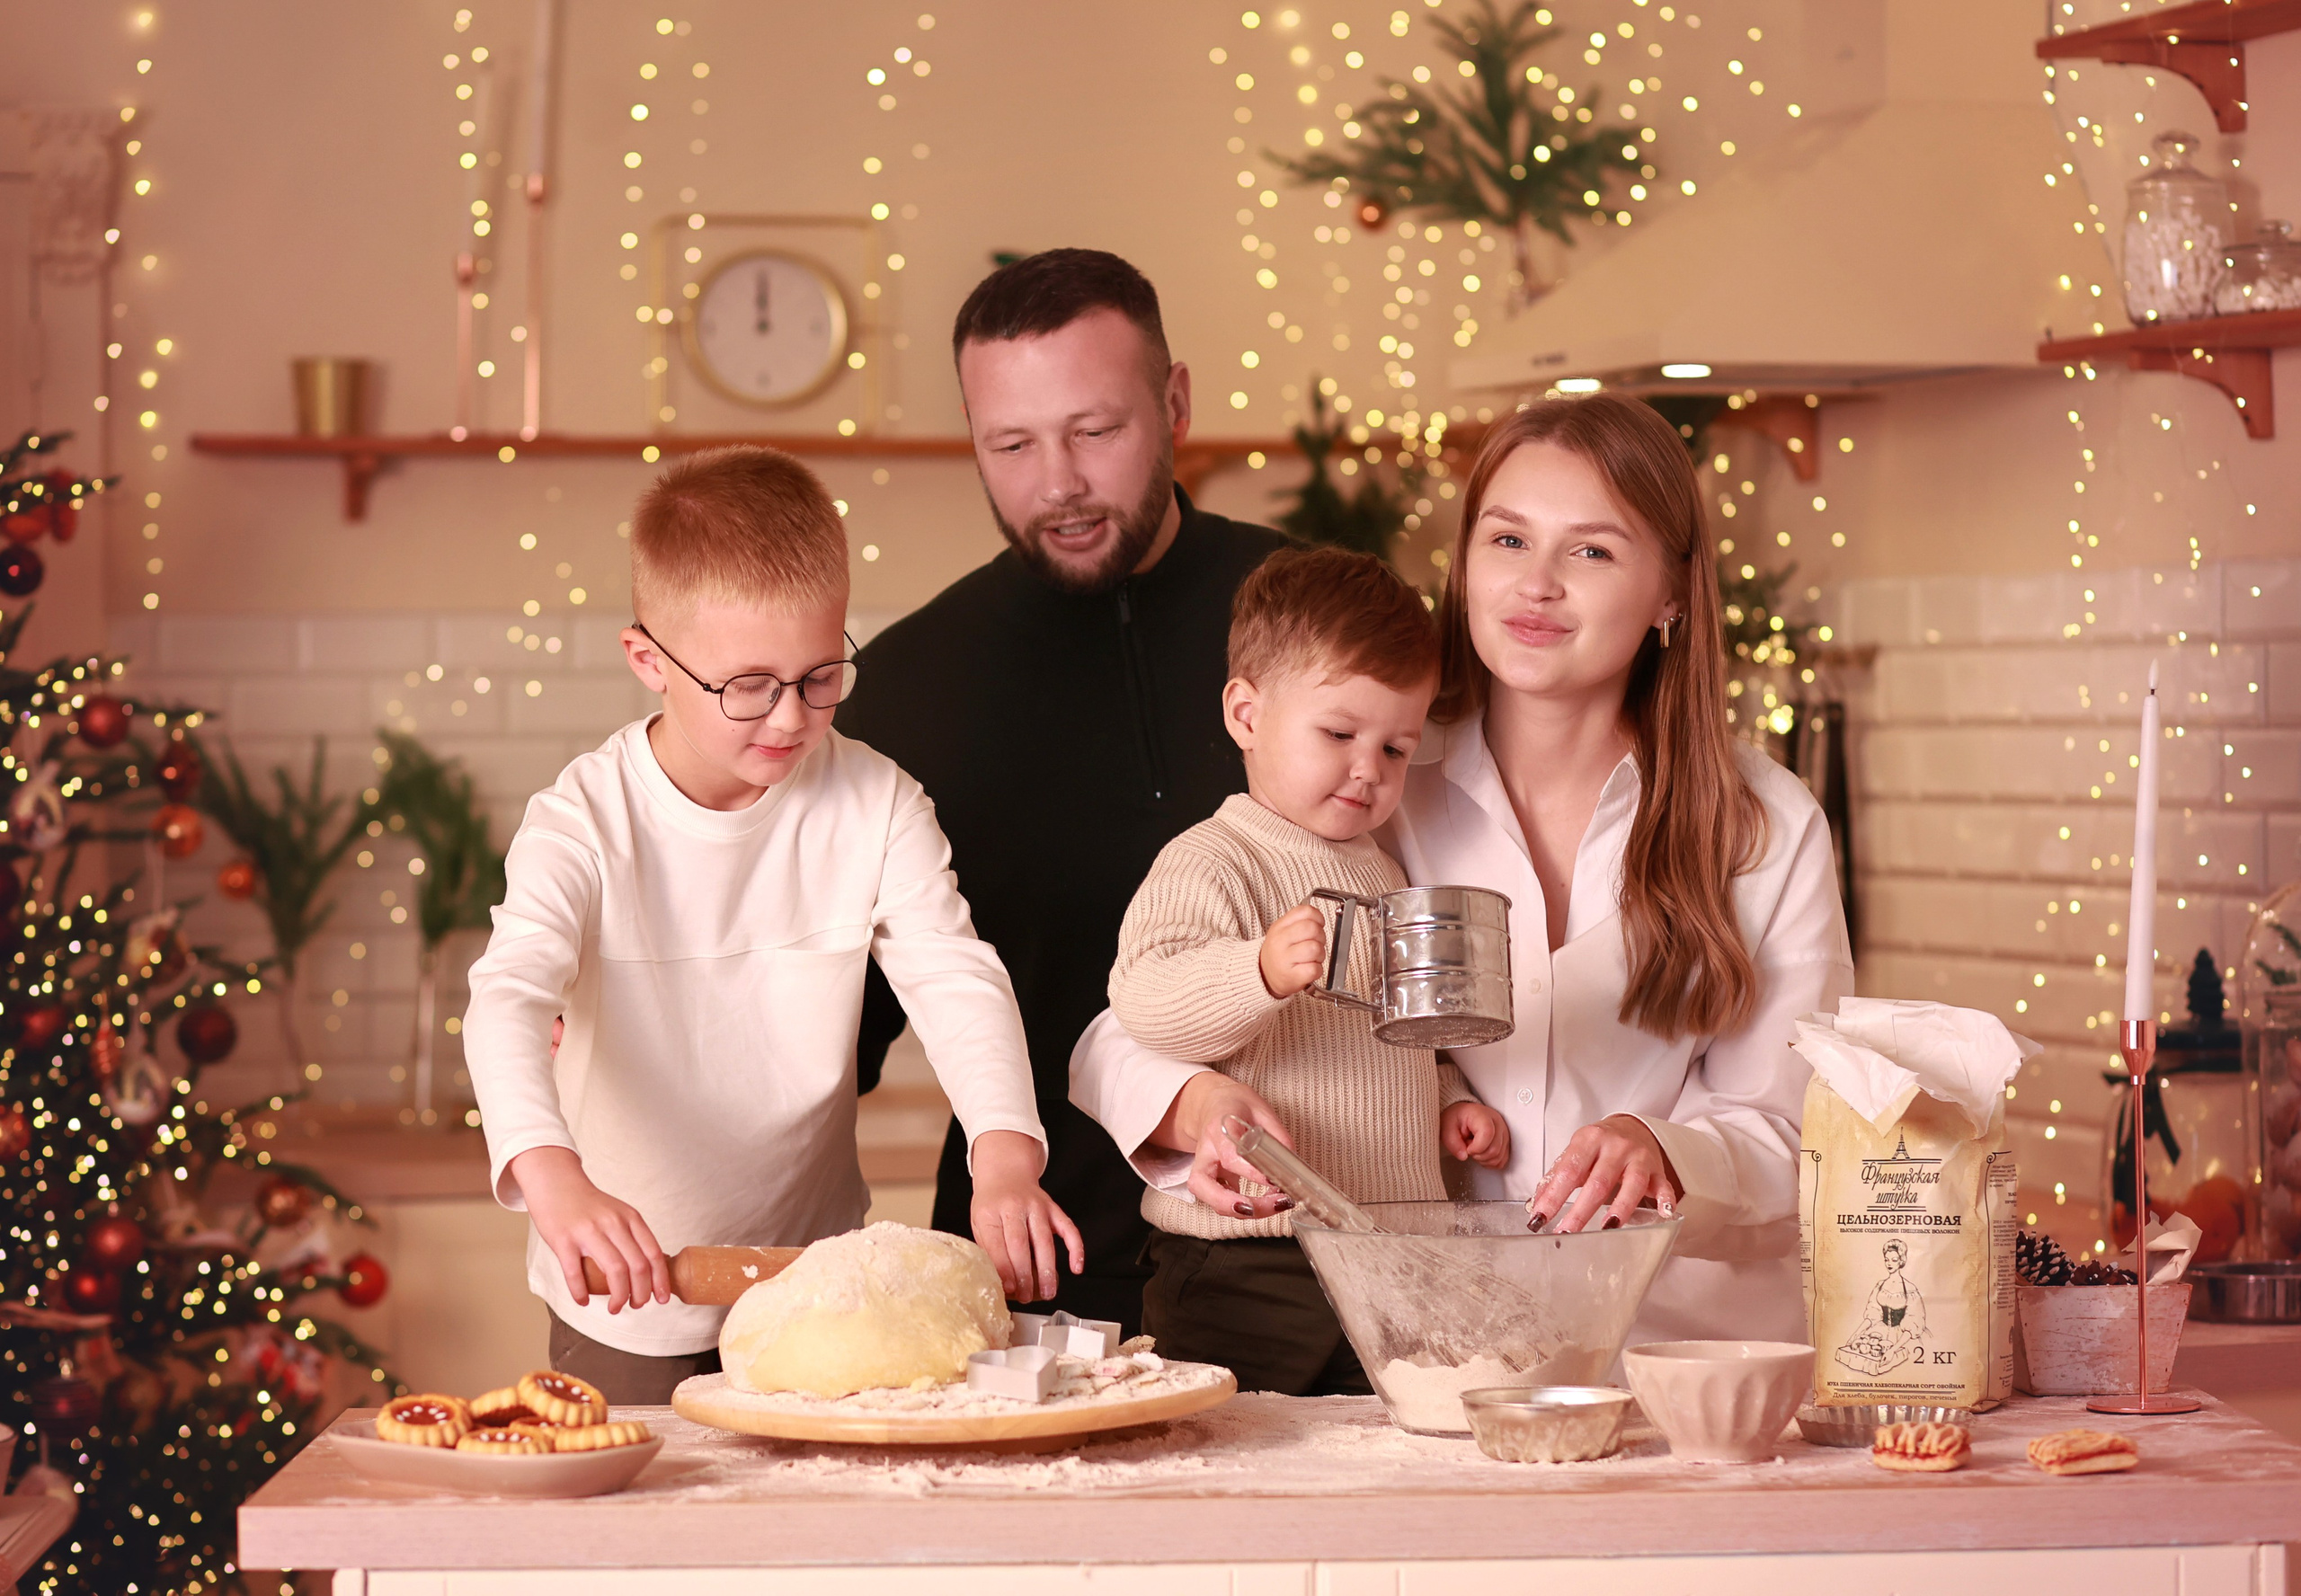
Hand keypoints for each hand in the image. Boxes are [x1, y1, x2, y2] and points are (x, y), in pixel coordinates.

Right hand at [510, 1145, 669, 1313]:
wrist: (556, 1183)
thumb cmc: (589, 1205)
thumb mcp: (618, 1212)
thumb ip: (632, 1235)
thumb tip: (649, 1270)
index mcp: (630, 1218)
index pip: (653, 1253)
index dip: (660, 1280)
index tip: (663, 1298)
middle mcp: (613, 1223)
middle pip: (637, 1267)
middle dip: (641, 1294)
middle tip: (637, 1306)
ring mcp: (588, 1231)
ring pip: (615, 1271)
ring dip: (618, 1297)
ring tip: (615, 1308)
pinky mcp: (564, 1240)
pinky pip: (575, 1273)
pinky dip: (581, 1292)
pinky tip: (583, 1301)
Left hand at [969, 1129, 1085, 1303]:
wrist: (1005, 1173)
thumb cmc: (991, 1204)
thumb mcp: (980, 1223)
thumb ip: (989, 1249)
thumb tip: (1000, 1283)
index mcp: (990, 1213)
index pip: (997, 1245)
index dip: (1004, 1270)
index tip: (1009, 1289)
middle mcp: (1014, 1207)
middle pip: (1021, 1244)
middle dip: (1025, 1274)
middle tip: (1027, 1296)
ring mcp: (1037, 1206)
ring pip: (1044, 1240)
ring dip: (1048, 1269)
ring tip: (1048, 1291)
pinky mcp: (1053, 1208)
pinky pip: (1068, 1228)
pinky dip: (1075, 1248)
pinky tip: (1076, 1267)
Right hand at [1155, 1071, 1297, 1220]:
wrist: (1214, 1103)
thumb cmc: (1237, 1106)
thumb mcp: (1261, 1110)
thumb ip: (1277, 1136)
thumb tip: (1293, 1165)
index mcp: (1218, 1128)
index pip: (1229, 1156)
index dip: (1251, 1173)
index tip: (1274, 1182)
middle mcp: (1204, 1150)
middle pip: (1204, 1185)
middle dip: (1237, 1204)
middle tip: (1273, 1204)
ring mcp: (1202, 1167)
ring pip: (1208, 1198)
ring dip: (1242, 1211)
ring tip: (1274, 1205)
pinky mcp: (1208, 1180)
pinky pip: (1217, 1201)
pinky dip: (1240, 1209)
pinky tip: (1263, 1205)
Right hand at [1258, 903, 1326, 998]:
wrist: (1264, 976)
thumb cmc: (1279, 952)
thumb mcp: (1282, 931)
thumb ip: (1299, 921)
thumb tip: (1318, 918)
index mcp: (1279, 927)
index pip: (1304, 911)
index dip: (1318, 917)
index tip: (1318, 925)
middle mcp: (1280, 941)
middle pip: (1312, 929)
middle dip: (1321, 936)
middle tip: (1315, 943)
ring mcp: (1285, 960)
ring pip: (1315, 949)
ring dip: (1320, 954)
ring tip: (1312, 958)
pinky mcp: (1293, 976)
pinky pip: (1315, 969)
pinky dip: (1317, 970)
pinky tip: (1309, 968)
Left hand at [1440, 1101, 1510, 1169]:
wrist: (1463, 1115)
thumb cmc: (1456, 1118)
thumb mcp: (1447, 1128)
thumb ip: (1453, 1143)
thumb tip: (1463, 1156)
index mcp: (1482, 1115)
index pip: (1487, 1134)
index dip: (1476, 1147)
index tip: (1467, 1147)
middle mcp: (1497, 1123)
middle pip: (1494, 1149)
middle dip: (1478, 1155)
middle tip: (1468, 1147)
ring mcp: (1504, 1133)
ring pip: (1499, 1157)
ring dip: (1483, 1159)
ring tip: (1475, 1148)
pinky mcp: (1506, 1142)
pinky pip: (1502, 1160)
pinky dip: (1490, 1162)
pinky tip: (1482, 1154)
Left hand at [1524, 1115, 1678, 1234]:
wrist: (1632, 1127)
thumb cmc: (1599, 1146)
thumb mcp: (1575, 1153)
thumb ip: (1556, 1177)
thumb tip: (1536, 1206)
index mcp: (1589, 1139)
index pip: (1568, 1171)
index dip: (1553, 1196)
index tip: (1539, 1219)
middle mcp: (1616, 1146)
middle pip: (1598, 1181)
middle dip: (1581, 1210)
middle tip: (1566, 1233)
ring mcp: (1639, 1158)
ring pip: (1633, 1183)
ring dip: (1621, 1207)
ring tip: (1608, 1228)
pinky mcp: (1658, 1170)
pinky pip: (1664, 1185)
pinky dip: (1666, 1199)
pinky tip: (1663, 1213)